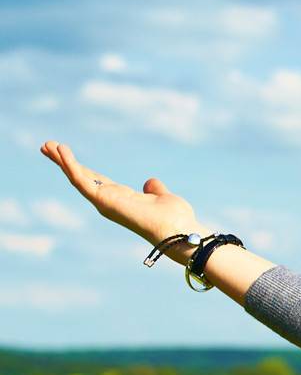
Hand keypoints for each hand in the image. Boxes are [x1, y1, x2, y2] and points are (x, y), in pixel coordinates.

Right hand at [39, 140, 200, 247]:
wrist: (178, 230)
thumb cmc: (174, 219)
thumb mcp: (163, 198)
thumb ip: (155, 190)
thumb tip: (150, 183)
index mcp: (120, 198)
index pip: (95, 180)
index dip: (81, 167)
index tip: (66, 154)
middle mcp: (108, 201)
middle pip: (81, 177)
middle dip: (64, 162)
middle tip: (47, 146)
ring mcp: (104, 201)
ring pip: (76, 178)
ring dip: (61, 161)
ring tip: (47, 145)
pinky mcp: (103, 200)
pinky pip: (81, 180)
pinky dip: (70, 165)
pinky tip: (61, 150)